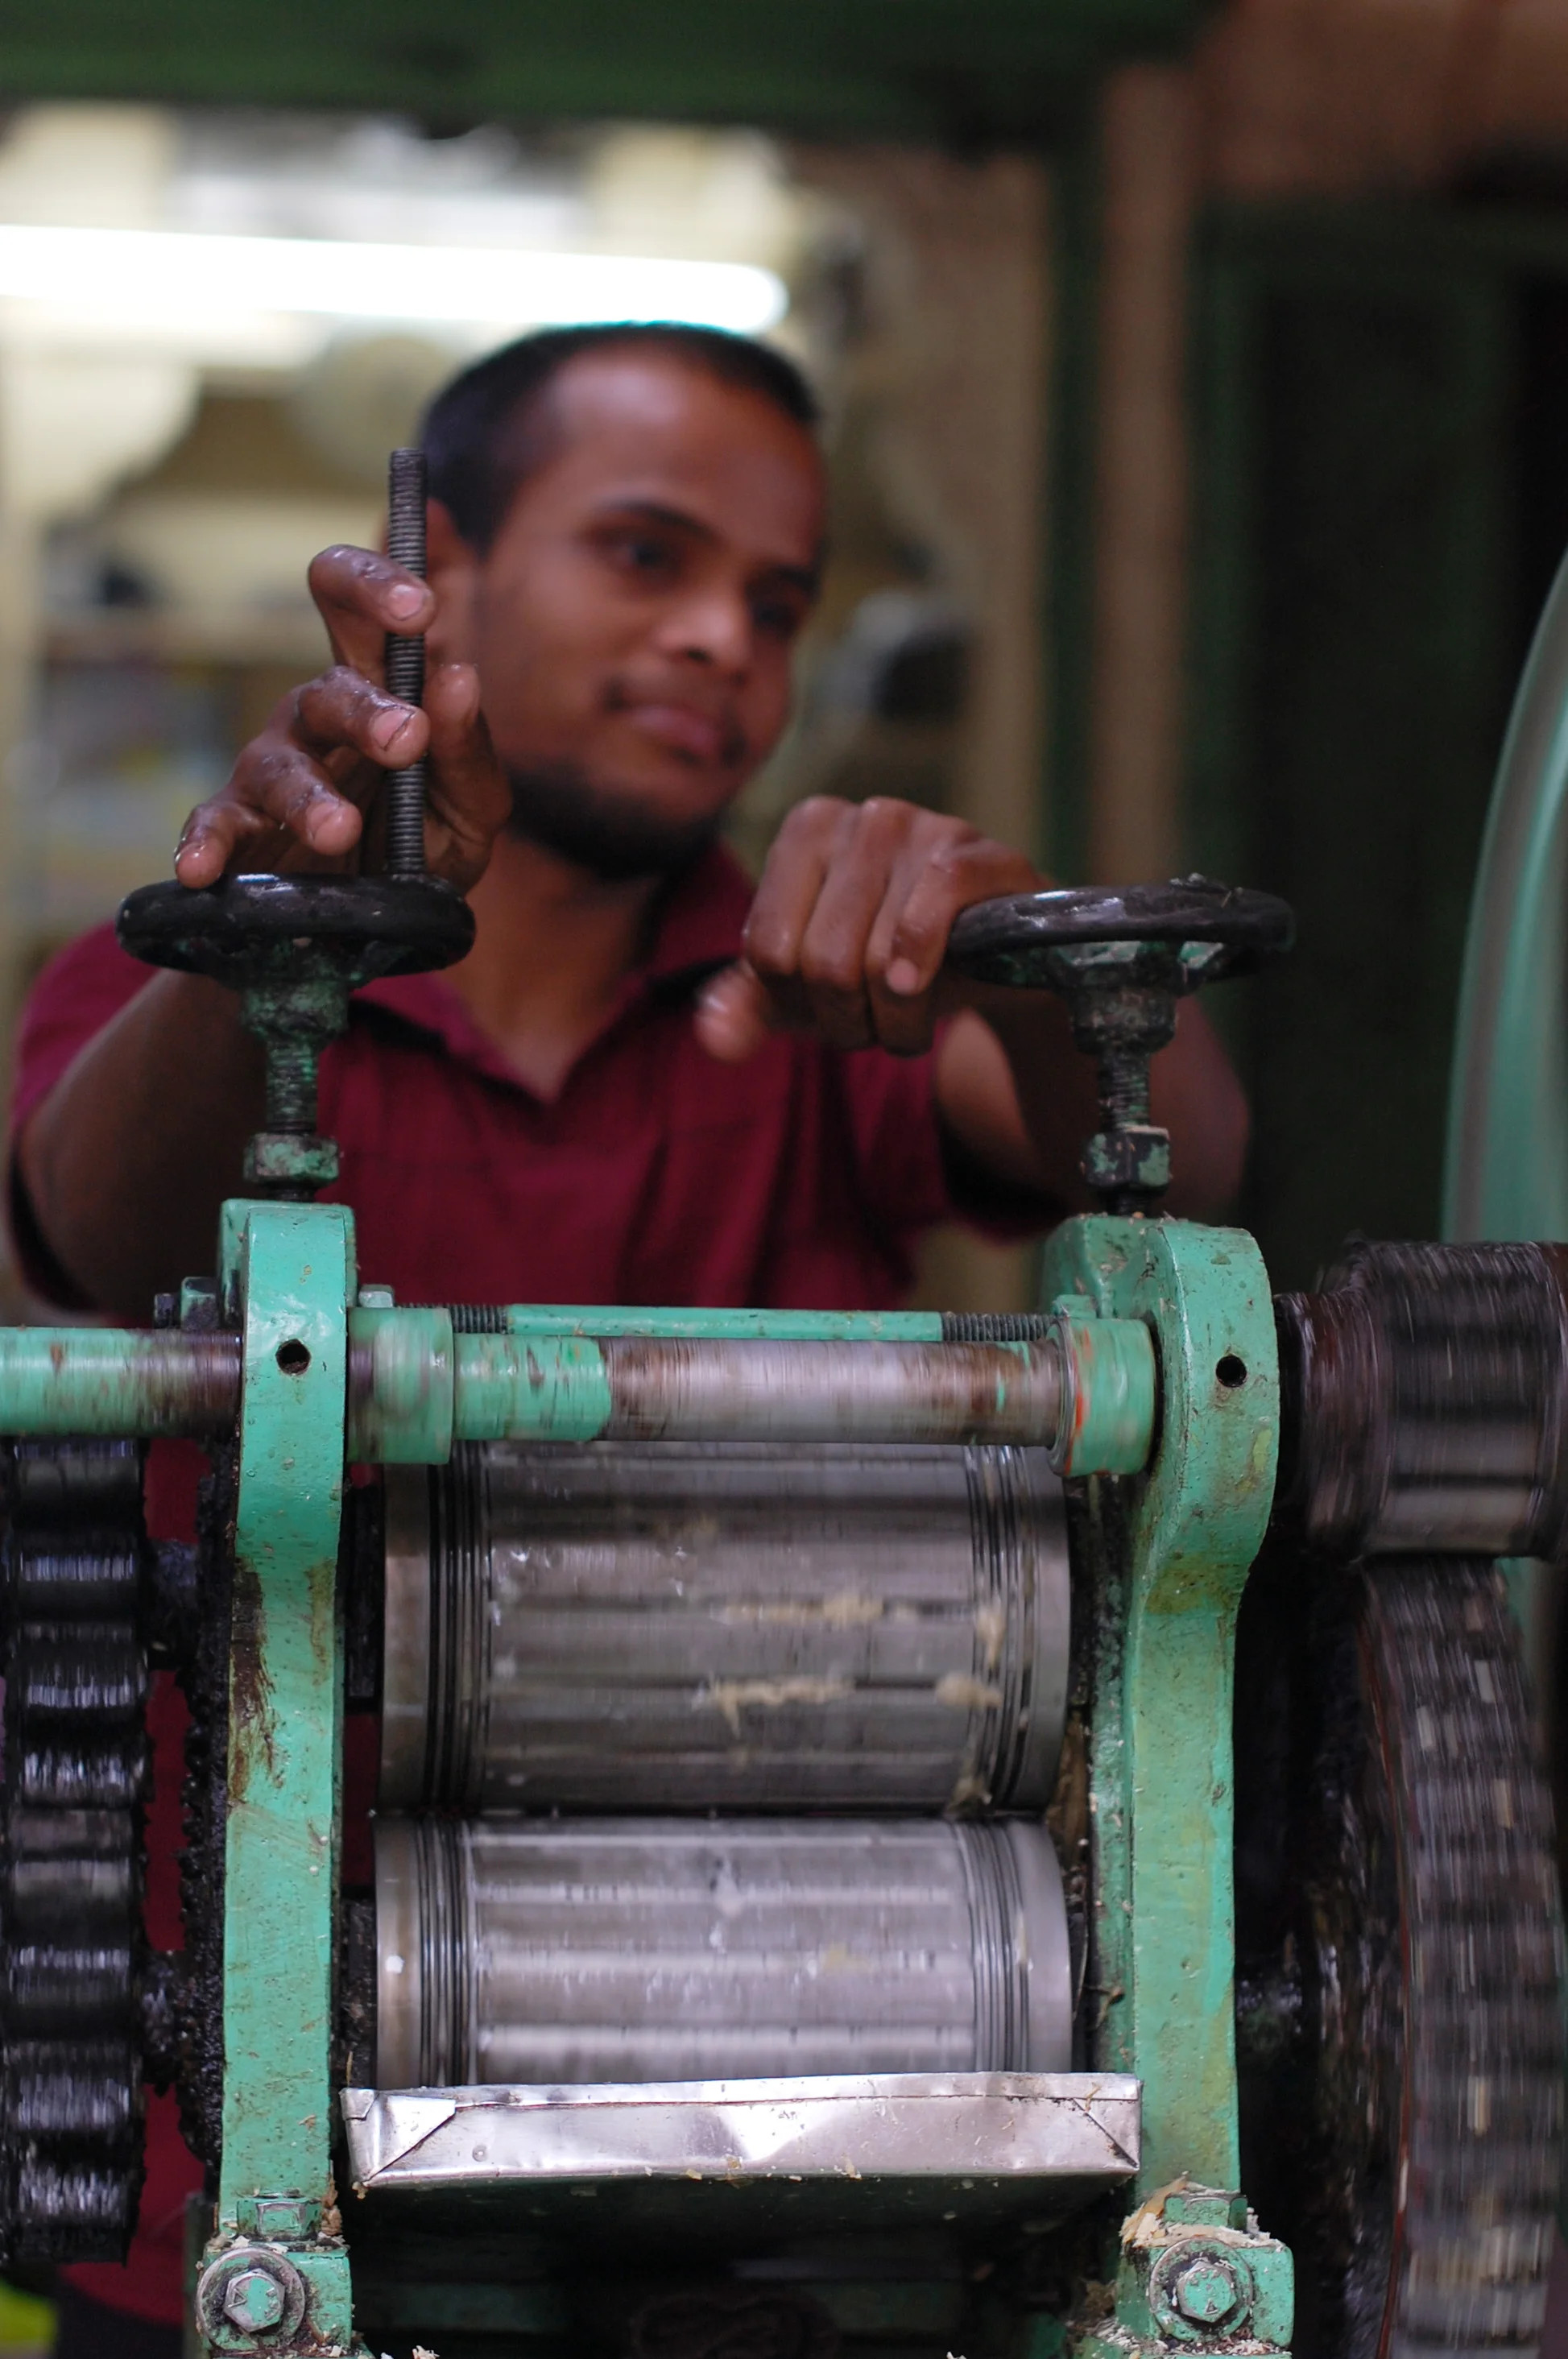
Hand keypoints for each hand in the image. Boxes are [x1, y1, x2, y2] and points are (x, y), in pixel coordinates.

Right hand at [171, 546, 511, 893]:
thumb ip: (469, 747)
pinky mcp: (241, 832)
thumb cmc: (433, 838)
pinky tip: (198, 868)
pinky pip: (215, 825)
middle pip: (326, 691)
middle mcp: (316, 718)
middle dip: (366, 712)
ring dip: (309, 797)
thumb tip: (457, 677)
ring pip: (278, 766)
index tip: (418, 608)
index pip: (356, 609)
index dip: (375, 588)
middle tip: (409, 738)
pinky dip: (204, 843)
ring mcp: (273, 771)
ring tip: (341, 830)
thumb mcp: (473, 804)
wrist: (401, 922)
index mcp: (375, 689)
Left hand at [696, 795, 1039, 1060]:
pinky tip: (927, 991)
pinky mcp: (977, 855)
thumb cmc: (883, 965)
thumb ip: (745, 1008)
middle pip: (822, 962)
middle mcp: (860, 817)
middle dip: (849, 1021)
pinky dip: (922, 974)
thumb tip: (715, 1037)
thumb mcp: (802, 989)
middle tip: (875, 1022)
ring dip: (895, 1021)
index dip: (799, 1004)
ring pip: (876, 960)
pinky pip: (930, 919)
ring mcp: (922, 828)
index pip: (768, 952)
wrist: (992, 964)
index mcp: (805, 833)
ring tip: (910, 1014)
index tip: (829, 1003)